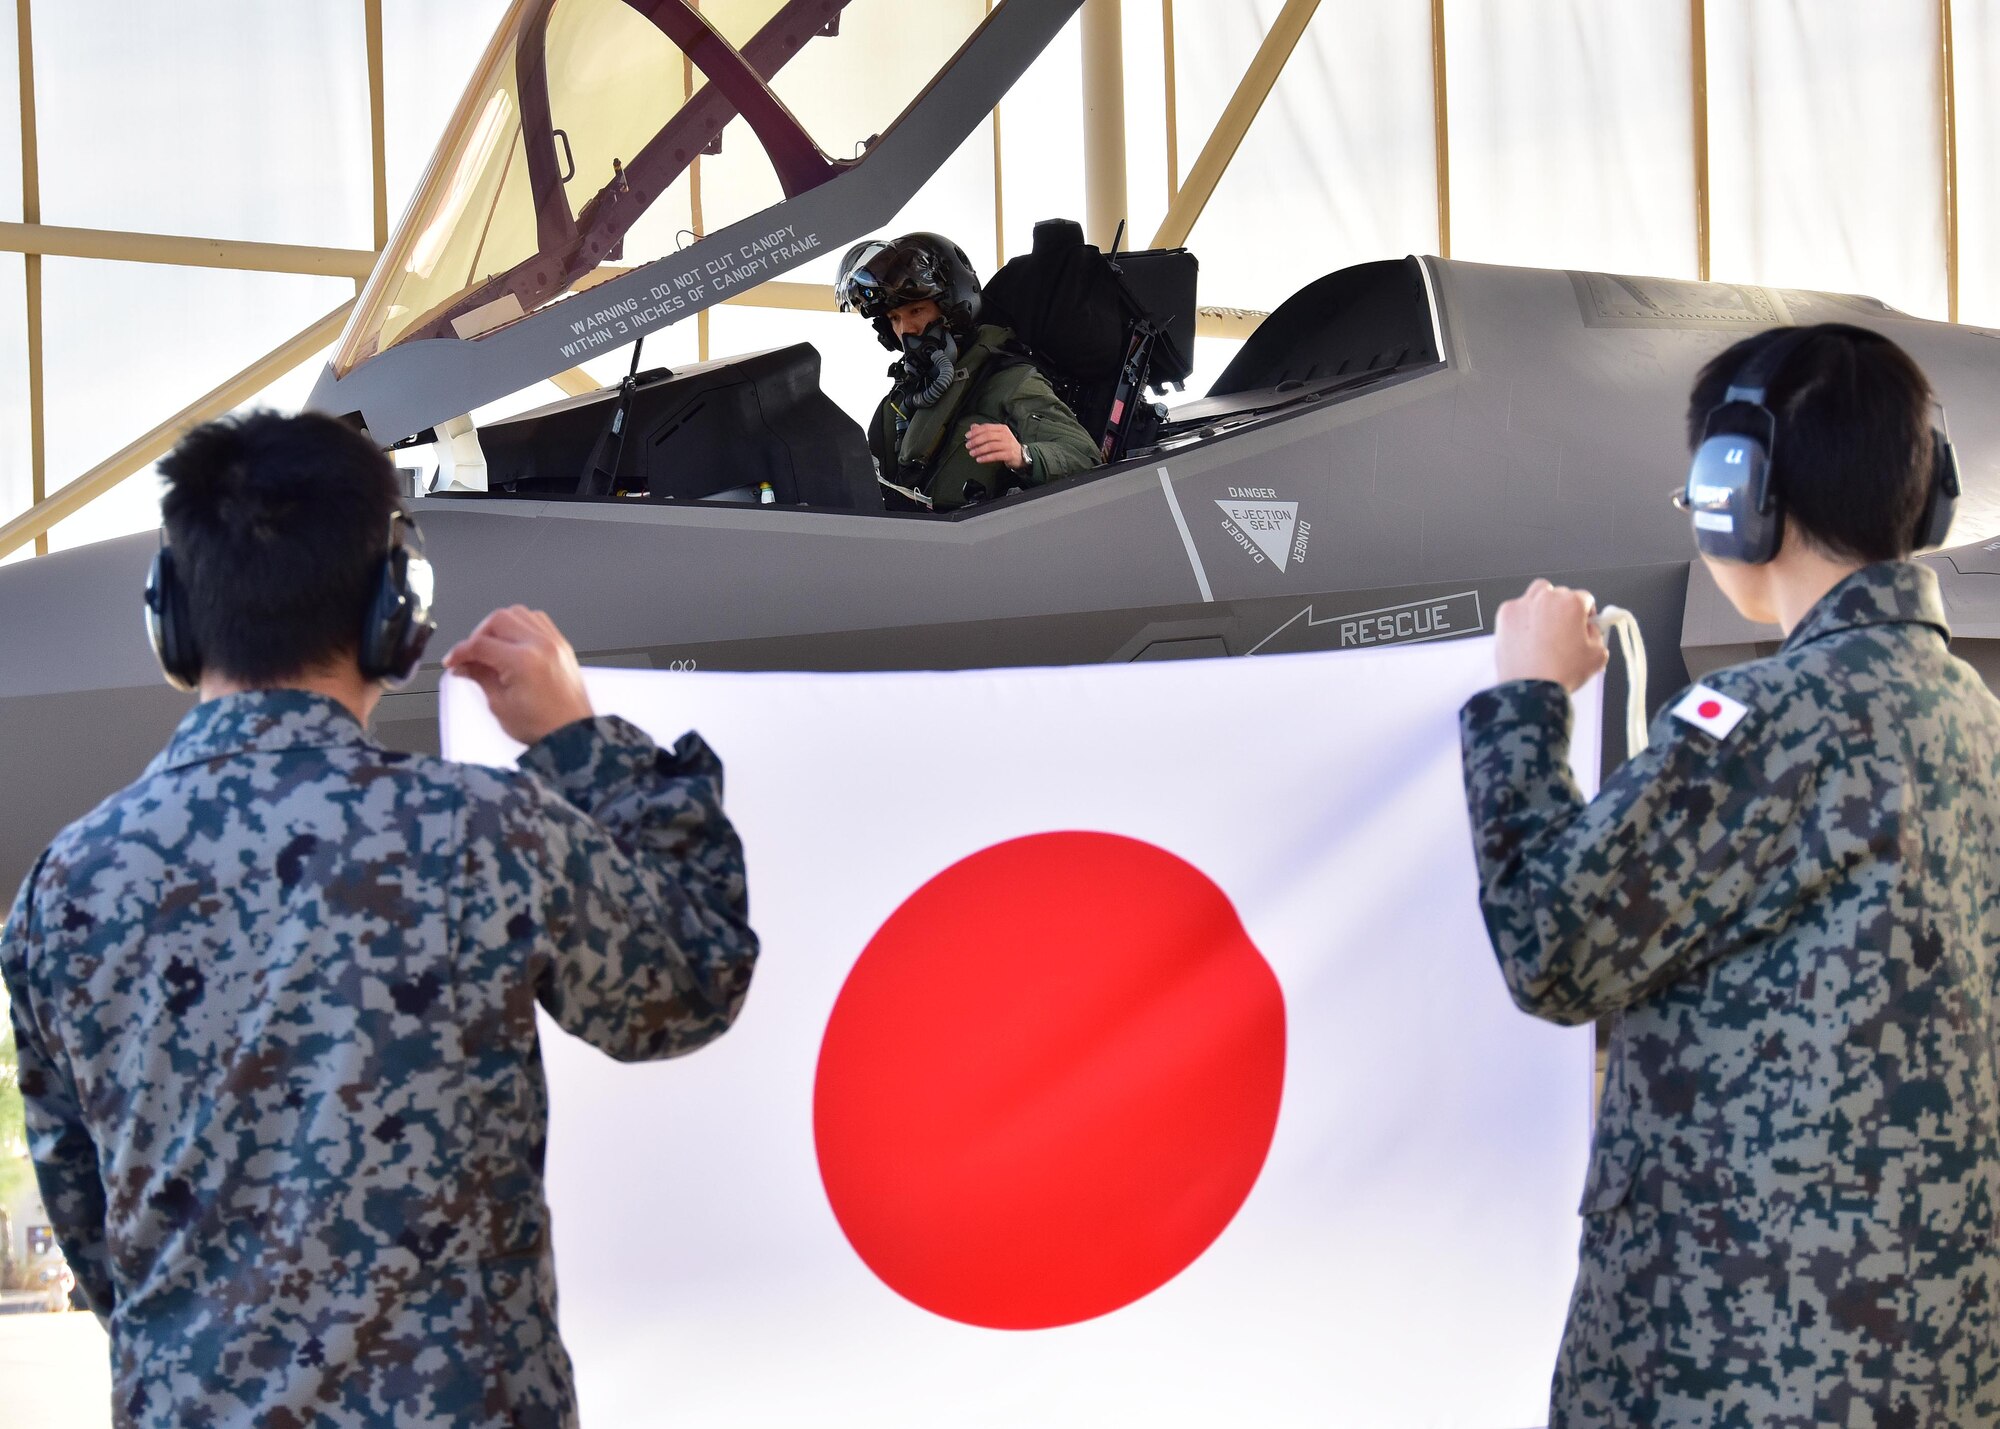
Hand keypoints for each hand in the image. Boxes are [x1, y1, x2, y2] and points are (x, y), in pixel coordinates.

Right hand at [442, 605, 594, 745]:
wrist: (573, 735)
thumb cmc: (544, 727)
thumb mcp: (500, 705)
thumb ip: (479, 678)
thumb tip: (464, 665)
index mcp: (523, 661)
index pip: (480, 644)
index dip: (460, 652)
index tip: (453, 661)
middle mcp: (540, 645)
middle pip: (498, 619)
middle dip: (478, 635)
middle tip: (471, 654)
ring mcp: (554, 642)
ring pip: (518, 613)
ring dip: (499, 626)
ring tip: (491, 647)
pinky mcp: (562, 645)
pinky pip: (538, 620)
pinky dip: (521, 625)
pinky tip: (513, 642)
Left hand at [965, 422, 1026, 469]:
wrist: (1021, 455)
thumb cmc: (1007, 445)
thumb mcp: (997, 435)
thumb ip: (985, 431)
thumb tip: (973, 427)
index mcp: (1001, 428)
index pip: (986, 427)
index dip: (975, 432)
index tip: (967, 436)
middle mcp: (1005, 435)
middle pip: (988, 436)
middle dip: (976, 441)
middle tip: (968, 445)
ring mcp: (1007, 445)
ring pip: (991, 446)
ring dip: (979, 450)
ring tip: (972, 453)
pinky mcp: (1009, 454)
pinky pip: (995, 456)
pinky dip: (986, 458)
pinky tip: (979, 459)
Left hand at [1493, 579, 1608, 691]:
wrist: (1531, 689)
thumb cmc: (1563, 672)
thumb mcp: (1598, 655)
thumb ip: (1597, 634)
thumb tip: (1590, 628)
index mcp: (1572, 603)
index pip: (1585, 598)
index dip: (1587, 613)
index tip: (1584, 623)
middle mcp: (1547, 598)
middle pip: (1560, 594)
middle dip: (1564, 608)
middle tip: (1564, 628)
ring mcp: (1523, 605)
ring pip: (1537, 593)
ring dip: (1543, 604)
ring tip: (1544, 626)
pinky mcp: (1505, 615)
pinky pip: (1517, 608)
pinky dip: (1522, 617)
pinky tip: (1526, 635)